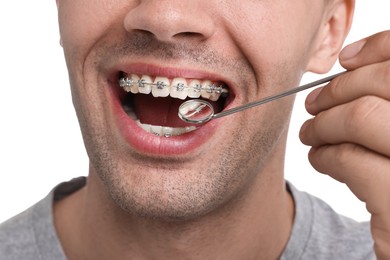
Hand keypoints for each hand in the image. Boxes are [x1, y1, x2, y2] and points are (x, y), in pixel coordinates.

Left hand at [299, 31, 389, 258]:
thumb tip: (352, 61)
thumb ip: (387, 103)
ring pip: (362, 116)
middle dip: (338, 90)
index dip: (379, 49)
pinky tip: (321, 159)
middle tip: (314, 104)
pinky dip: (324, 155)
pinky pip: (351, 160)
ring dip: (323, 123)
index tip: (347, 60)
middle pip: (385, 82)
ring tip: (312, 134)